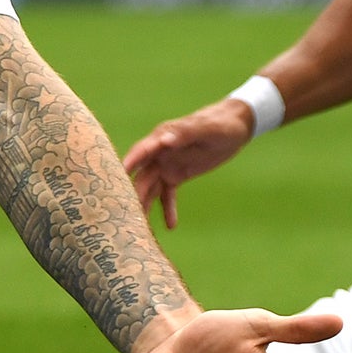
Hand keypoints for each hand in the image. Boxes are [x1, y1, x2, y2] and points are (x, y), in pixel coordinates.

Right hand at [122, 98, 254, 228]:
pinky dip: (168, 210)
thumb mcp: (207, 128)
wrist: (234, 127)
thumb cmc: (220, 123)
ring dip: (145, 205)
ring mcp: (166, 165)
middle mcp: (159, 153)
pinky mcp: (176, 175)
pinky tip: (170, 226)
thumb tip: (164, 141)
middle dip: (133, 194)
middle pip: (142, 176)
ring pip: (150, 188)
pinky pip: (168, 195)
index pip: (141, 151)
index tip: (117, 178)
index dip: (129, 163)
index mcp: (162, 137)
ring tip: (142, 228)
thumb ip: (185, 133)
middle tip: (127, 214)